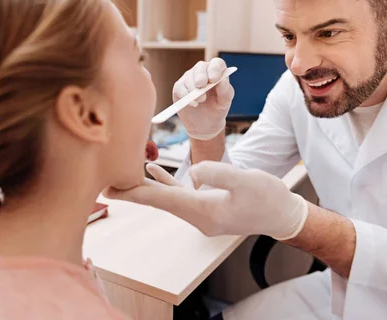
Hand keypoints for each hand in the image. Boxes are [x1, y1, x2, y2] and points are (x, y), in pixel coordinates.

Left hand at [104, 162, 308, 239]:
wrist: (283, 214)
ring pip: (165, 198)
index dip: (134, 193)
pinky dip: (164, 183)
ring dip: (144, 187)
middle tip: (103, 184)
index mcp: (204, 211)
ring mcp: (202, 213)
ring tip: (121, 177)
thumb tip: (192, 172)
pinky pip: (179, 194)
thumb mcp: (246, 181)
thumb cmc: (268, 198)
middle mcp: (198, 216)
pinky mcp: (207, 206)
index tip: (109, 190)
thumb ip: (218, 174)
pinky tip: (152, 170)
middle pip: (158, 201)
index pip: (161, 200)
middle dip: (132, 192)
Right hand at [173, 58, 233, 139]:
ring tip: (200, 101)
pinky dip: (185, 96)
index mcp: (217, 72)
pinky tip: (192, 104)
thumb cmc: (216, 109)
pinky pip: (180, 88)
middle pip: (200, 67)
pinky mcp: (179, 87)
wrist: (204, 123)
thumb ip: (225, 91)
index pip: (217, 63)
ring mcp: (190, 78)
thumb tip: (223, 80)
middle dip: (200, 77)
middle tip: (201, 87)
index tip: (214, 79)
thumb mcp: (224, 102)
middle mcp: (203, 72)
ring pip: (189, 78)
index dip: (215, 69)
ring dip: (193, 90)